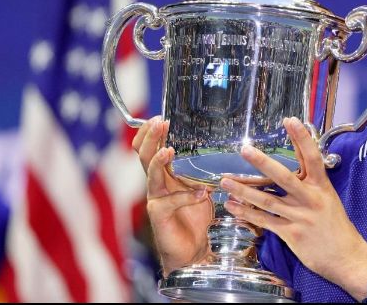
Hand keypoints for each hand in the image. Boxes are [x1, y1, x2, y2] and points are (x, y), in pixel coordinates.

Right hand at [132, 117, 212, 273]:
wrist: (194, 250)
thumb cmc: (197, 217)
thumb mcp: (202, 186)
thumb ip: (203, 170)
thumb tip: (221, 146)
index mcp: (166, 174)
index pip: (149, 148)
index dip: (149, 132)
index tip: (159, 117)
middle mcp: (157, 184)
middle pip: (144, 155)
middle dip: (151, 137)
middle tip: (161, 122)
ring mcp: (156, 199)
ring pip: (151, 175)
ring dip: (159, 161)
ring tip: (168, 150)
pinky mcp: (160, 215)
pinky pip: (170, 202)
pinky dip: (187, 196)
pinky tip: (201, 193)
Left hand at [220, 117, 366, 293]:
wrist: (346, 257)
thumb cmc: (337, 226)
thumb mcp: (329, 197)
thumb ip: (312, 180)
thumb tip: (300, 158)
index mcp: (322, 187)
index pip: (312, 157)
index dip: (301, 138)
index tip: (290, 120)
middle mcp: (310, 199)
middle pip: (283, 177)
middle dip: (263, 163)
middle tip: (245, 149)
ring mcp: (299, 217)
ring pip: (267, 201)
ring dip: (244, 190)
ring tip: (226, 180)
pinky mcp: (291, 234)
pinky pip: (264, 221)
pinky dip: (247, 213)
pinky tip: (232, 205)